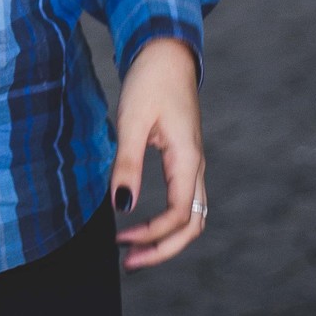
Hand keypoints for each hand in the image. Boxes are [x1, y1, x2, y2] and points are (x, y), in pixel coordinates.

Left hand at [111, 36, 206, 270]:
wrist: (166, 52)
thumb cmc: (149, 81)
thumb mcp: (132, 122)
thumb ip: (127, 164)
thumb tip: (120, 206)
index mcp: (188, 160)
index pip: (179, 216)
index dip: (153, 236)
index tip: (120, 241)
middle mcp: (196, 167)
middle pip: (192, 225)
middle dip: (163, 249)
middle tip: (128, 262)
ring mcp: (192, 163)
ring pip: (191, 215)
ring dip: (166, 237)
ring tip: (132, 249)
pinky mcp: (183, 158)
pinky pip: (183, 199)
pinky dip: (167, 219)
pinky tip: (139, 219)